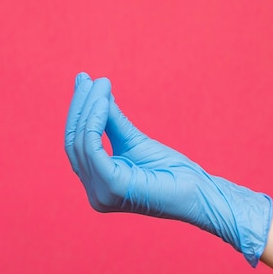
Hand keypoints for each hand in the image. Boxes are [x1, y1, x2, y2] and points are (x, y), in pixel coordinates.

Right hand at [64, 72, 272, 265]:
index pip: (77, 145)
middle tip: (88, 79)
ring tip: (101, 85)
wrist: (197, 192)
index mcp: (99, 185)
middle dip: (80, 108)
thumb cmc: (171, 170)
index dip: (79, 112)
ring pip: (81, 143)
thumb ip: (111, 120)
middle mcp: (96, 194)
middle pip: (74, 143)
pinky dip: (95, 122)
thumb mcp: (134, 140)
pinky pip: (93, 148)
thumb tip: (93, 89)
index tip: (85, 82)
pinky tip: (103, 102)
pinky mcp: (112, 187)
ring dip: (89, 109)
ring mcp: (101, 194)